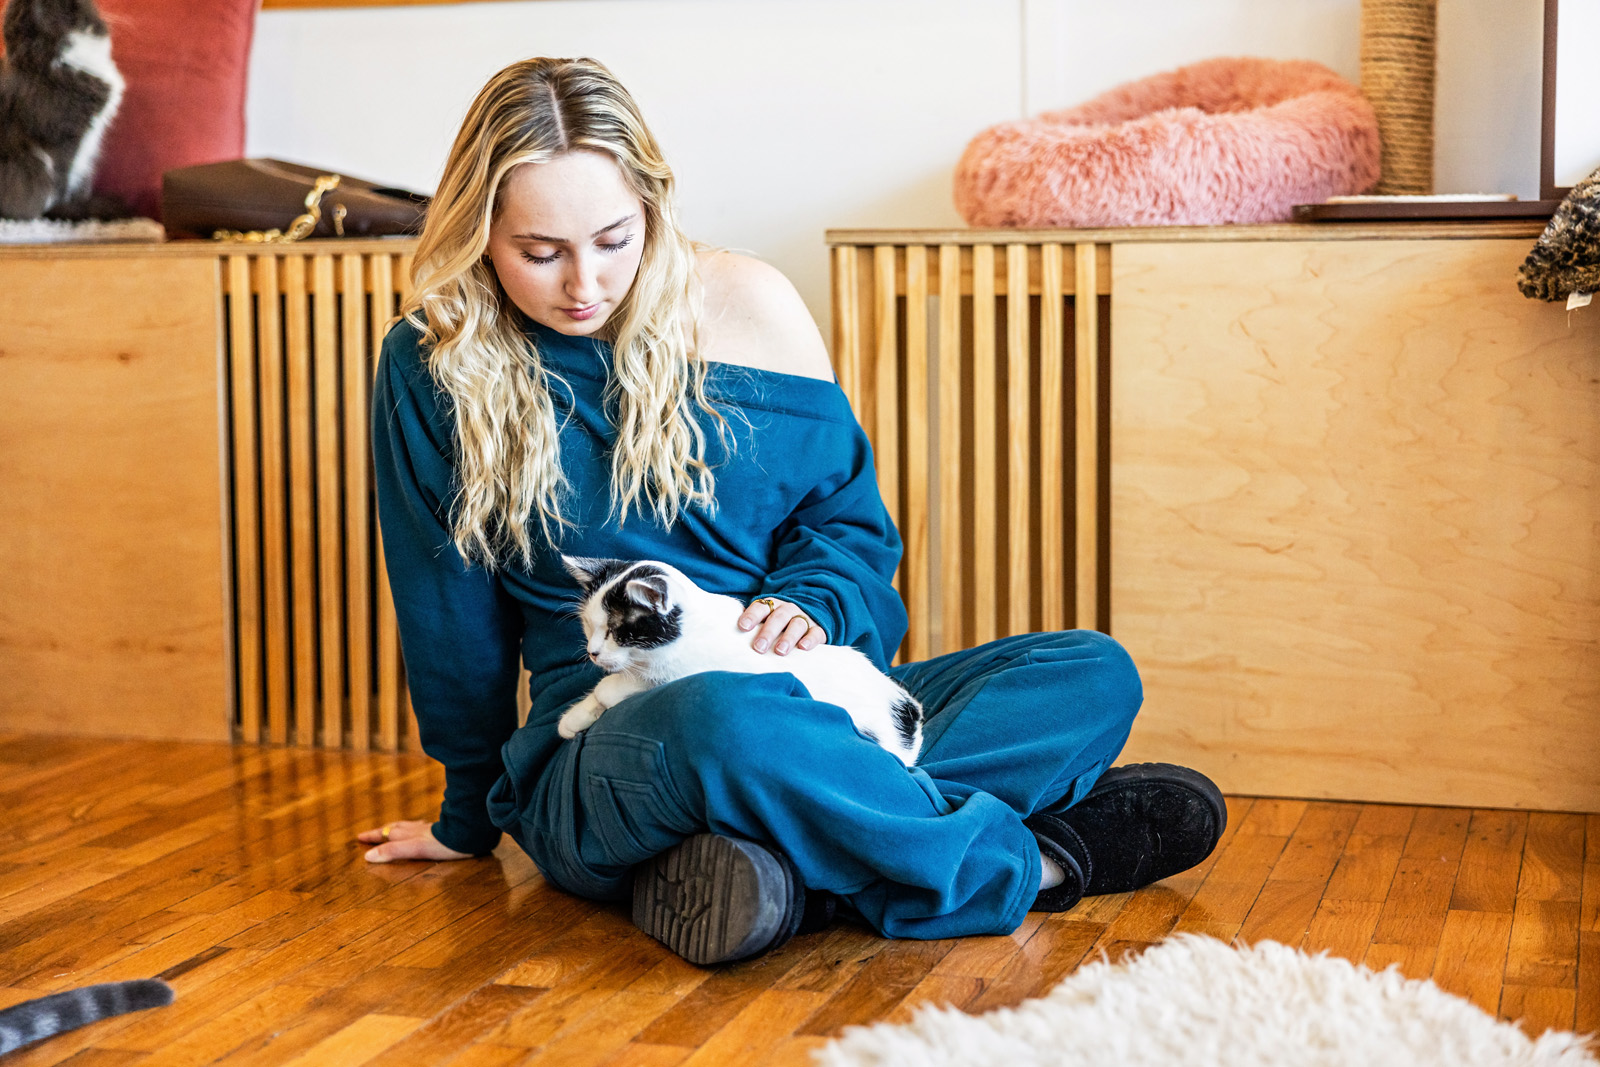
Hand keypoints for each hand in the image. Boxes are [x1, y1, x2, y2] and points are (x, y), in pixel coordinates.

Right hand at [357, 820, 472, 863]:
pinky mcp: (443, 829)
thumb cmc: (443, 844)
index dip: (374, 836)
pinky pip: (425, 827)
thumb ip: (393, 851)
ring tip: (395, 828)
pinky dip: (418, 827)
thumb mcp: (415, 849)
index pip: (387, 834)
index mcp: (410, 834)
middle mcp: (418, 829)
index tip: (359, 837)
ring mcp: (431, 828)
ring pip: (411, 826)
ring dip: (399, 828)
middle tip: (372, 833)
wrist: (470, 834)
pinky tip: (424, 828)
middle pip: (396, 828)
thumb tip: (368, 857)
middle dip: (383, 831)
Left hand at [739, 597, 823, 655]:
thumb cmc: (777, 625)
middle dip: (768, 632)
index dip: (752, 616)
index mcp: (772, 606)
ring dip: (788, 637)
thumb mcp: (765, 621)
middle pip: (778, 617)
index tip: (742, 627)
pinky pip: (816, 633)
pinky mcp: (818, 629)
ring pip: (797, 624)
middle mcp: (788, 610)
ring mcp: (804, 618)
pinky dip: (810, 640)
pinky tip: (803, 648)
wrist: (808, 617)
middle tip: (758, 648)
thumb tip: (728, 641)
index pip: (761, 607)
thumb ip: (751, 628)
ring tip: (779, 651)